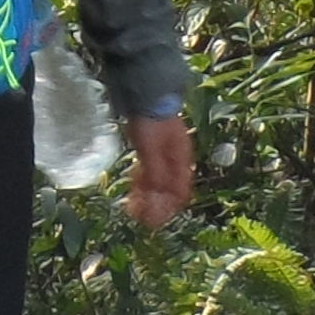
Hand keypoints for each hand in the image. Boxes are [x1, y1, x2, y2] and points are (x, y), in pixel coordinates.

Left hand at [126, 109, 195, 230]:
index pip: (180, 193)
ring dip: (149, 195)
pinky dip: (144, 182)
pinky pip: (152, 171)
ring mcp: (166, 153)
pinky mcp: (154, 147)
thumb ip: (155, 175)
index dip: (167, 210)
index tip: (152, 222)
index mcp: (181, 160)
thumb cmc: (151, 121)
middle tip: (139, 217)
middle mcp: (177, 159)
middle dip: (156, 205)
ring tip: (133, 205)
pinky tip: (134, 186)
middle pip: (170, 189)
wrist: (146, 93)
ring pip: (160, 181)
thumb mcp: (151, 151)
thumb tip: (158, 201)